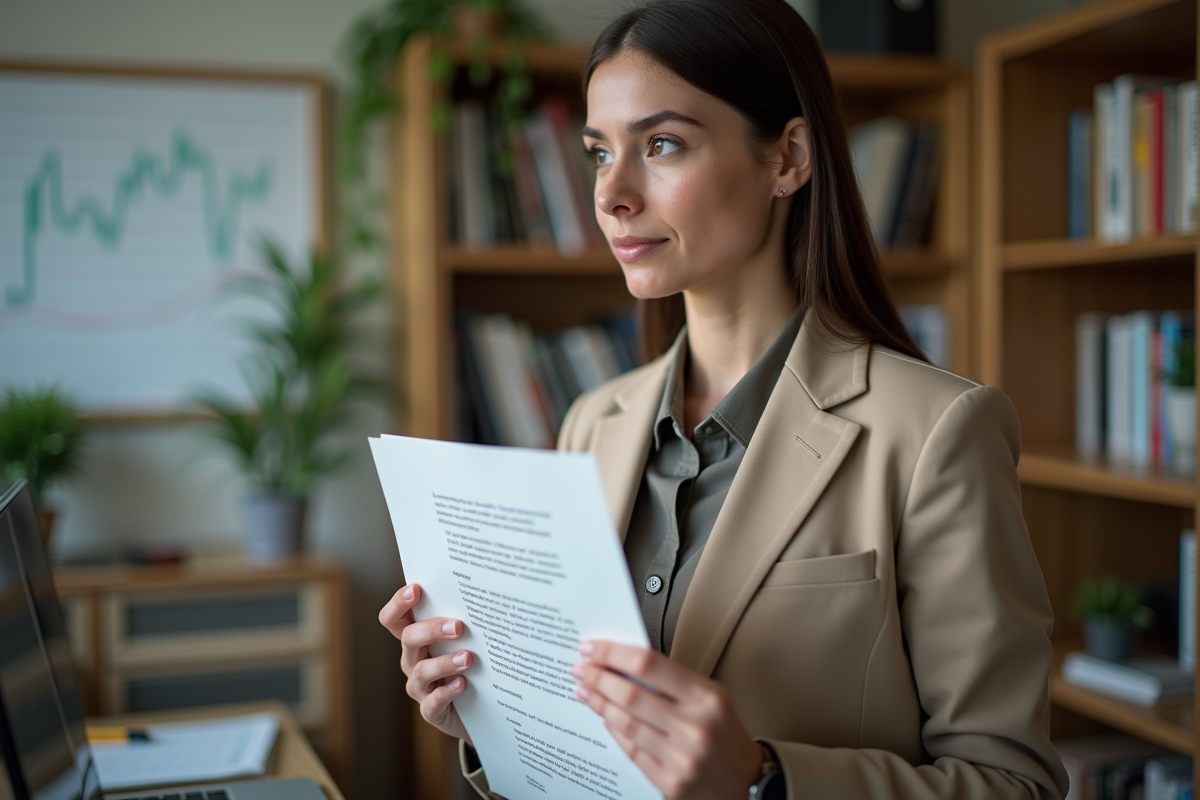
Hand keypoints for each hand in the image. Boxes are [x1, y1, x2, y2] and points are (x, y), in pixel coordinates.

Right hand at [378, 583, 473, 744]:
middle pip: (408, 639)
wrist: (479, 707)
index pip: (393, 619)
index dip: (398, 604)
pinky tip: (461, 684)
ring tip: (467, 658)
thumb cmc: (468, 665)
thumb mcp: (461, 640)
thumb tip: (476, 595)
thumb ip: (459, 621)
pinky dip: (446, 692)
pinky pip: (432, 703)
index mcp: (415, 639)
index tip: (416, 589)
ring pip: (422, 671)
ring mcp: (420, 687)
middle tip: (457, 627)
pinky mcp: (432, 710)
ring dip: (444, 662)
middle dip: (430, 629)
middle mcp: (412, 660)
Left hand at [571, 640, 761, 799]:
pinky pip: (631, 752)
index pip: (649, 664)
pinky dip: (613, 731)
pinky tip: (604, 718)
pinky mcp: (671, 784)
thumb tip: (622, 664)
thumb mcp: (709, 698)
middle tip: (581, 668)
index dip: (614, 653)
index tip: (593, 648)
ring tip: (586, 690)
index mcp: (707, 698)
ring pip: (625, 724)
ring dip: (599, 703)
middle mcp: (696, 728)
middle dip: (598, 678)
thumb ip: (671, 682)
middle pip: (631, 695)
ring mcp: (682, 758)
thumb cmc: (724, 733)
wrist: (748, 781)